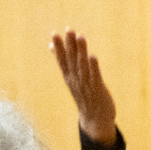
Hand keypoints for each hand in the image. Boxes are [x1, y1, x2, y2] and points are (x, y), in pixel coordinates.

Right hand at [50, 29, 117, 145]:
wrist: (95, 120)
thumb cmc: (84, 96)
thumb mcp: (71, 79)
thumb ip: (63, 62)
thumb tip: (52, 47)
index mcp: (69, 77)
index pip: (62, 60)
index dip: (59, 47)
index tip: (54, 34)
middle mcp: (76, 80)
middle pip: (72, 60)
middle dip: (70, 45)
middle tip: (68, 30)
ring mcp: (86, 84)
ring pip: (83, 66)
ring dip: (81, 51)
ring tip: (80, 37)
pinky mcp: (98, 89)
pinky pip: (95, 76)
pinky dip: (93, 67)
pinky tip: (92, 56)